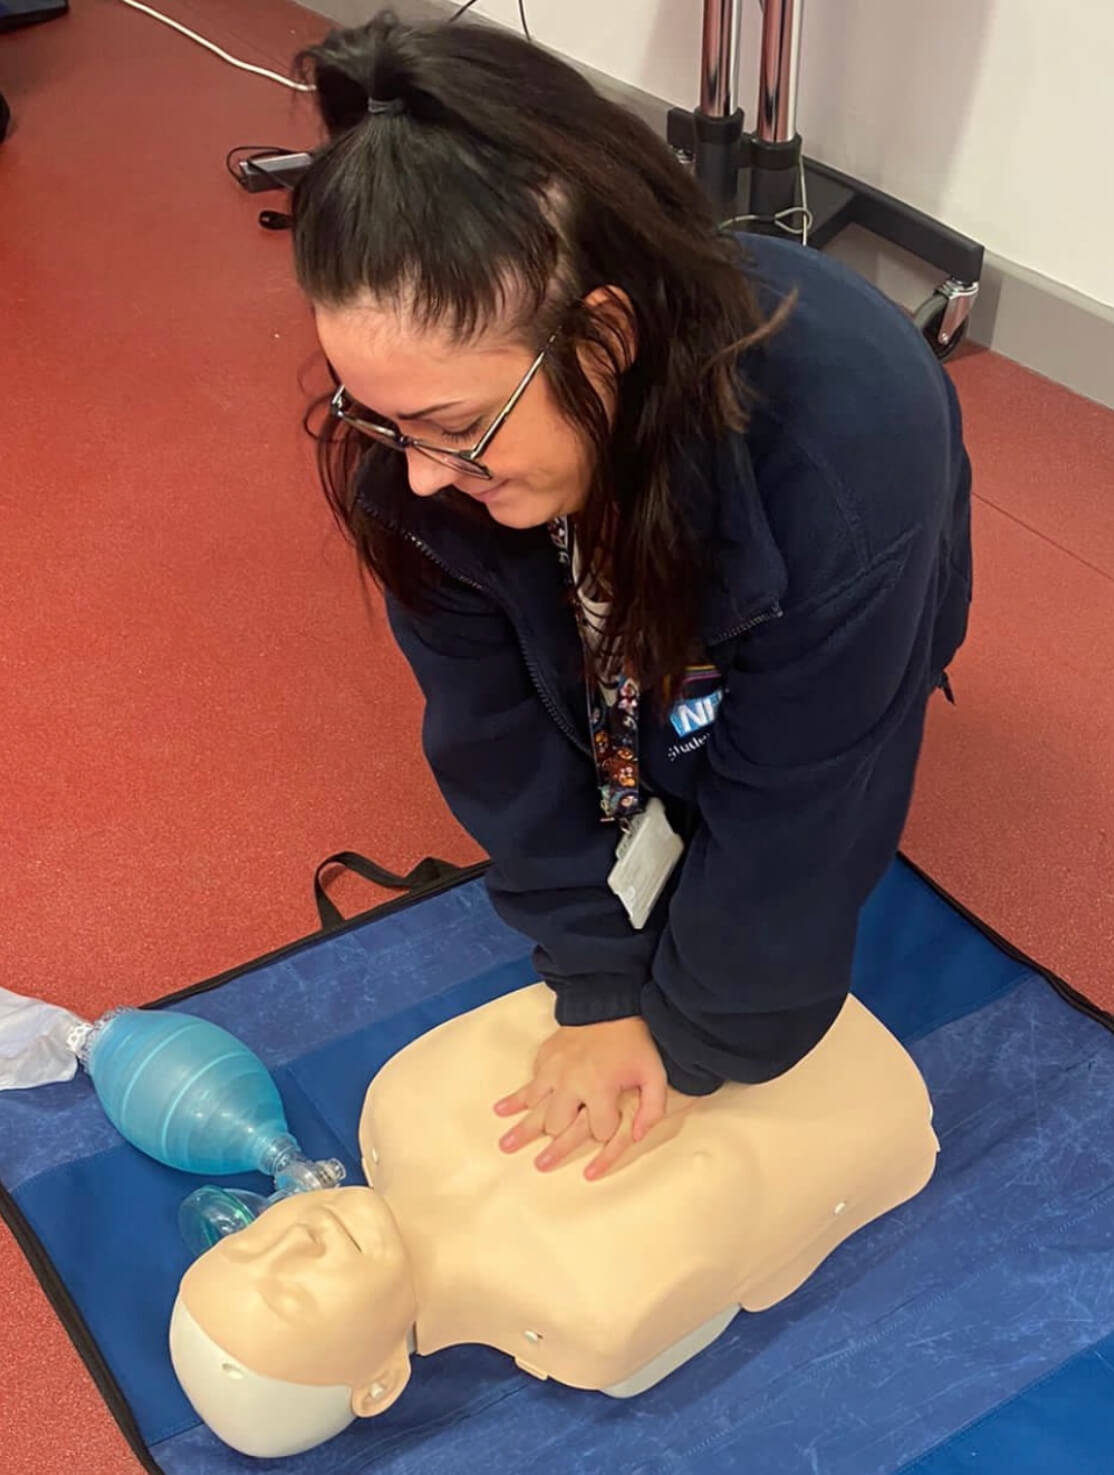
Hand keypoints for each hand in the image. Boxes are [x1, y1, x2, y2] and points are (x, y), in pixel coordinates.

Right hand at [493, 1017, 668, 1179]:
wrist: (608, 1004)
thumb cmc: (634, 1042)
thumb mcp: (654, 1074)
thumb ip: (652, 1109)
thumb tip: (638, 1136)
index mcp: (599, 1088)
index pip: (599, 1130)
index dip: (606, 1130)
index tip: (608, 1123)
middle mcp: (571, 1082)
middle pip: (557, 1125)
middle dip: (557, 1142)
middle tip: (543, 1163)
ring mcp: (554, 1070)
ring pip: (534, 1108)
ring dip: (521, 1129)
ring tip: (505, 1146)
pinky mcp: (544, 1058)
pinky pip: (529, 1085)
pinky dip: (517, 1098)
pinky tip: (502, 1109)